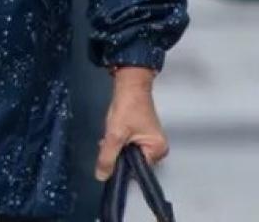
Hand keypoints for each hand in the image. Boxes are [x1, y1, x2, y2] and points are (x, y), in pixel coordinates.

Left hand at [95, 67, 167, 181]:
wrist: (129, 84)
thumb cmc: (127, 107)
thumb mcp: (115, 134)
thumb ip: (108, 156)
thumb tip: (101, 176)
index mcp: (157, 150)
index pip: (138, 168)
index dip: (122, 165)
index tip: (109, 156)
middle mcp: (158, 148)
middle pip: (134, 161)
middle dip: (118, 154)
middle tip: (108, 141)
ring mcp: (151, 140)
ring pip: (129, 152)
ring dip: (117, 146)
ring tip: (111, 134)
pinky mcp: (143, 134)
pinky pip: (130, 144)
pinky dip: (120, 141)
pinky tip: (113, 133)